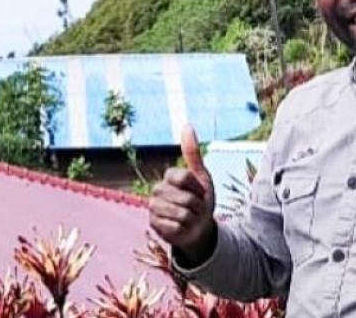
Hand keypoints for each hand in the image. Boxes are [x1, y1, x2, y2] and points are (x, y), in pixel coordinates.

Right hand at [149, 125, 216, 264]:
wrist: (198, 227)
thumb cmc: (201, 200)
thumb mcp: (202, 176)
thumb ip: (192, 153)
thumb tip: (187, 125)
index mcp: (169, 177)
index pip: (183, 177)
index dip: (198, 188)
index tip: (201, 192)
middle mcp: (157, 190)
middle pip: (184, 198)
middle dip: (197, 206)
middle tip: (196, 208)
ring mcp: (153, 208)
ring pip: (180, 213)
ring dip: (192, 218)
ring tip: (190, 217)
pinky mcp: (153, 225)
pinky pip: (174, 227)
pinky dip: (184, 229)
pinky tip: (182, 228)